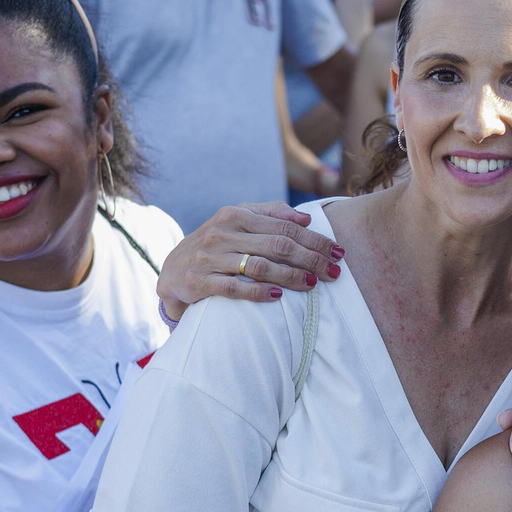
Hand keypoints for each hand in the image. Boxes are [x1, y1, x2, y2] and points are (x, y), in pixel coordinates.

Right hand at [157, 202, 345, 322]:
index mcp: (236, 215)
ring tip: (312, 284)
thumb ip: (270, 214)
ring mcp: (209, 257)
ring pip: (259, 266)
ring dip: (291, 276)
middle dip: (311, 259)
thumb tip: (306, 218)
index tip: (338, 253)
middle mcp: (222, 233)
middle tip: (333, 272)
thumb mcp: (238, 222)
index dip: (315, 239)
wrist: (173, 270)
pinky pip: (234, 287)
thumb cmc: (216, 245)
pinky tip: (278, 297)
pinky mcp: (199, 282)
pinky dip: (258, 292)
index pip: (285, 226)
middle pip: (278, 245)